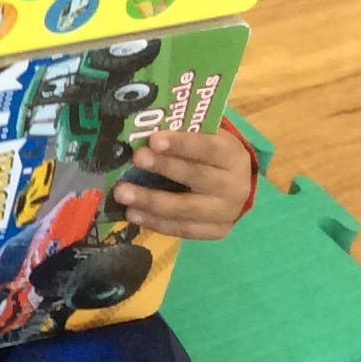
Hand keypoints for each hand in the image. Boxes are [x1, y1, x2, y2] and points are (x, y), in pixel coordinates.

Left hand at [113, 127, 253, 240]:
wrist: (237, 188)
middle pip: (196, 177)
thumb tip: (143, 130)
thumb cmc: (212, 156)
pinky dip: (156, 223)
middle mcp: (234, 185)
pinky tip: (134, 215)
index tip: (153, 140)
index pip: (207, 148)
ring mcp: (226, 212)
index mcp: (232, 155)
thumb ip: (184, 134)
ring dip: (151, 201)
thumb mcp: (207, 139)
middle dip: (163, 167)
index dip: (180, 144)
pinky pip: (183, 229)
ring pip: (187, 209)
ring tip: (122, 195)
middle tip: (135, 160)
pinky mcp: (216, 232)